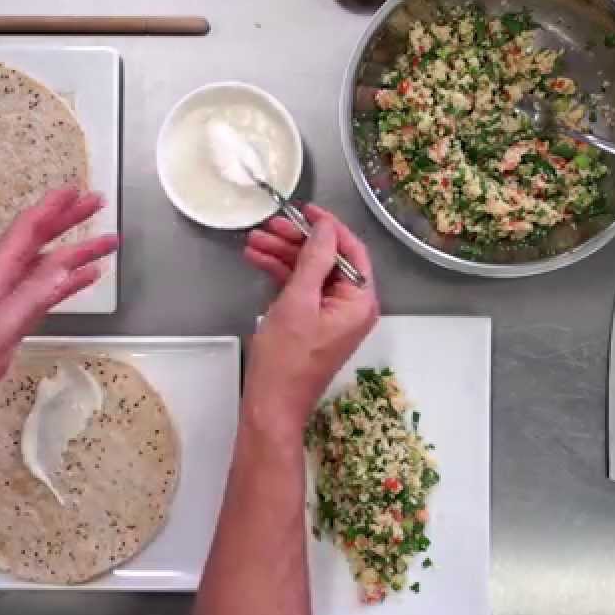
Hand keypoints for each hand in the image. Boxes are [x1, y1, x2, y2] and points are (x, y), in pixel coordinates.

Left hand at [0, 186, 118, 415]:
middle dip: (69, 220)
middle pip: (39, 241)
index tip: (78, 190)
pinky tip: (89, 278)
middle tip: (99, 204)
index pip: (27, 230)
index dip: (52, 208)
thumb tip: (66, 263)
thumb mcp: (0, 328)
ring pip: (48, 265)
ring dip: (76, 251)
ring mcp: (8, 299)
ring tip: (108, 242)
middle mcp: (2, 279)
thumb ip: (32, 294)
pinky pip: (47, 291)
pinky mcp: (14, 318)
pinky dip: (69, 281)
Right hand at [242, 205, 378, 428]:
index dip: (329, 227)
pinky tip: (258, 260)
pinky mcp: (313, 323)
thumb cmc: (286, 361)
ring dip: (283, 254)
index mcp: (359, 302)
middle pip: (328, 259)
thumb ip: (314, 259)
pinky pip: (301, 289)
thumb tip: (326, 227)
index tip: (306, 209)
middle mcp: (352, 307)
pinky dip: (280, 274)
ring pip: (310, 272)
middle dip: (298, 240)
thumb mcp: (298, 302)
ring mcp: (332, 316)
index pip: (352, 251)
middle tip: (270, 226)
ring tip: (255, 241)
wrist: (271, 405)